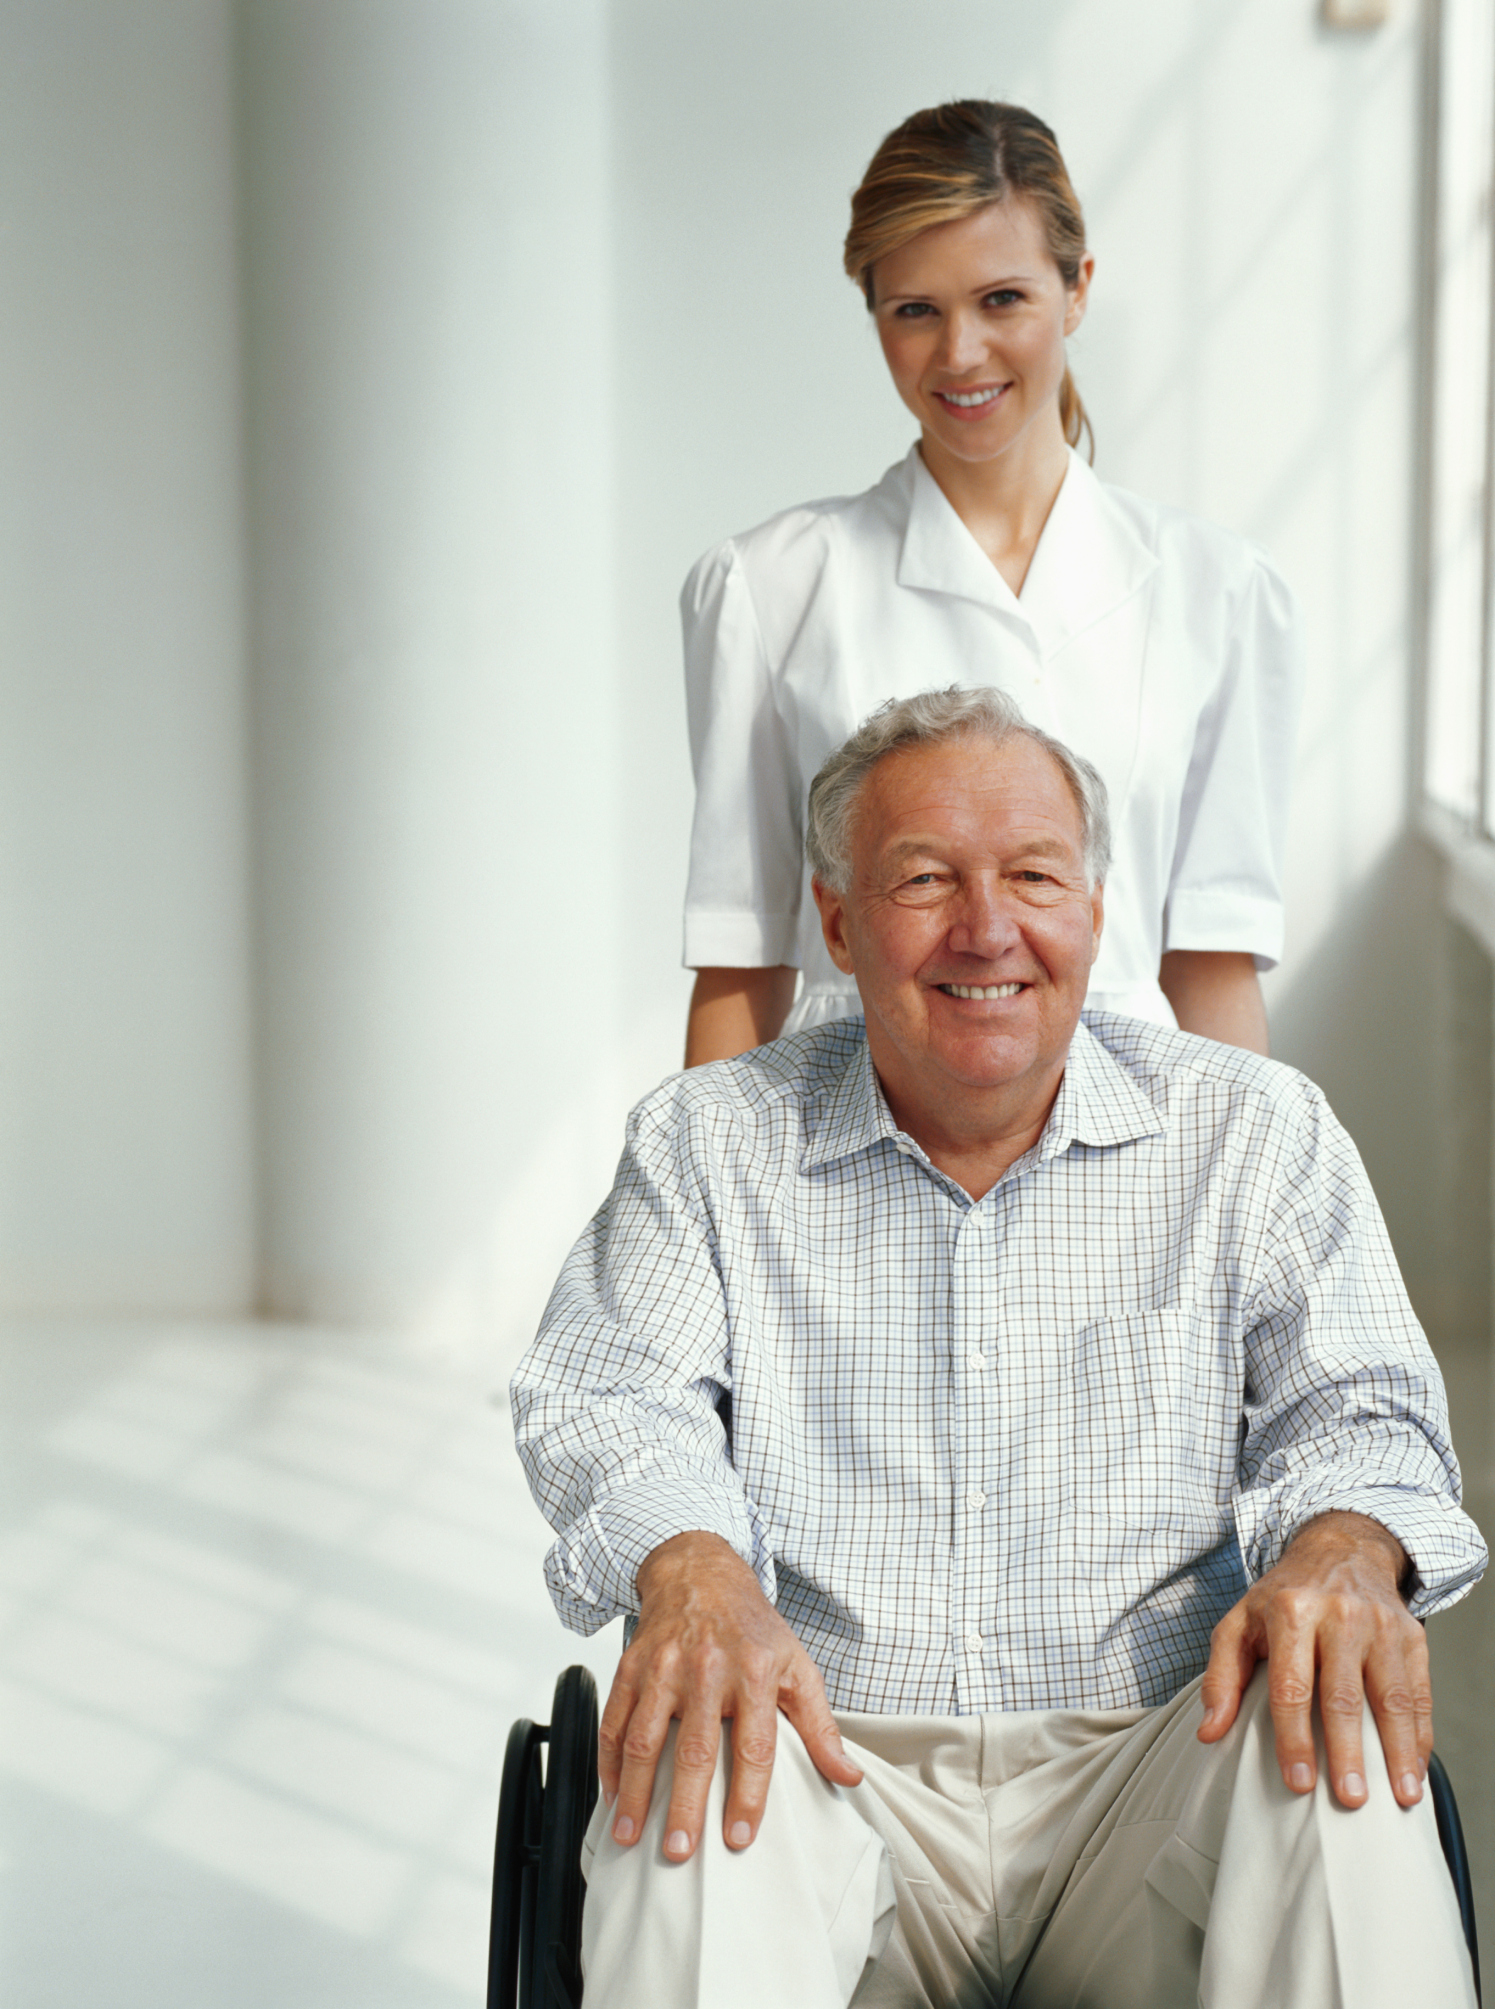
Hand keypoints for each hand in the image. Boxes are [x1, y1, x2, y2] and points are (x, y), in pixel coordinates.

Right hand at [598, 1530, 861, 1861]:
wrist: (700, 1572)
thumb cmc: (751, 1627)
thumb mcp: (797, 1665)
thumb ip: (820, 1725)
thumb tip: (847, 1776)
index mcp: (755, 1671)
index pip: (754, 1745)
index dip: (747, 1796)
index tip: (739, 1838)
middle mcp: (708, 1667)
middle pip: (695, 1748)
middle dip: (685, 1805)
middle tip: (679, 1851)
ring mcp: (664, 1665)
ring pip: (644, 1737)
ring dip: (635, 1791)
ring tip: (630, 1833)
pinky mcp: (631, 1664)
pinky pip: (615, 1718)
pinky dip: (609, 1760)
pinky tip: (611, 1793)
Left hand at [1198, 1510, 1430, 1809]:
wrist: (1339, 1551)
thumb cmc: (1282, 1597)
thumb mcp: (1239, 1623)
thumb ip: (1221, 1677)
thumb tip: (1210, 1732)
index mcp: (1289, 1611)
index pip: (1290, 1685)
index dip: (1294, 1737)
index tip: (1299, 1782)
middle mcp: (1338, 1616)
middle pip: (1342, 1695)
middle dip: (1347, 1751)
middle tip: (1350, 1799)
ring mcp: (1379, 1625)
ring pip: (1391, 1697)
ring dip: (1397, 1751)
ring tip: (1400, 1796)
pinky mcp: (1411, 1636)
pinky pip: (1418, 1692)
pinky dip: (1420, 1734)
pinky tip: (1415, 1769)